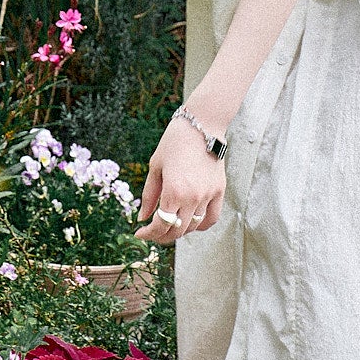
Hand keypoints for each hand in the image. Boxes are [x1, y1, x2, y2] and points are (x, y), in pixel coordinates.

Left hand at [135, 119, 225, 243]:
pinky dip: (201, 225)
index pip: (161, 225)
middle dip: (161, 235)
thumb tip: (142, 218)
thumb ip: (148, 195)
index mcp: (173, 191)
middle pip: (177, 230)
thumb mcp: (155, 166)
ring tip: (169, 224)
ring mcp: (208, 195)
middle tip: (152, 232)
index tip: (140, 233)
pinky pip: (211, 218)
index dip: (148, 234)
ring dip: (179, 230)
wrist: (201, 124)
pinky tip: (191, 221)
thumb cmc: (174, 142)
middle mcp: (192, 197)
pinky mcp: (219, 191)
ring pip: (193, 227)